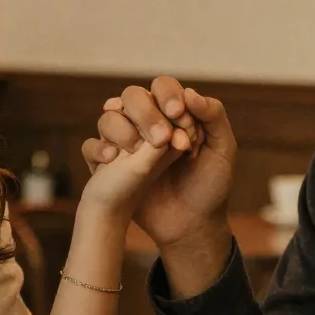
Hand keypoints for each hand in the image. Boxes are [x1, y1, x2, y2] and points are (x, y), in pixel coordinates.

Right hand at [81, 78, 236, 248]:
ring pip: (109, 117)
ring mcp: (127, 144)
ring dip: (122, 128)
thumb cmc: (211, 187)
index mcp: (174, 115)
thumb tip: (188, 92)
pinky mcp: (111, 166)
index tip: (179, 115)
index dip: (167, 96)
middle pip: (132, 97)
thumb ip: (214, 117)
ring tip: (139, 150)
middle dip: (145, 111)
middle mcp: (147, 124)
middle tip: (162, 137)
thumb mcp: (223, 150)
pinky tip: (113, 158)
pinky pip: (92, 148)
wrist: (192, 226)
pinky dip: (98, 149)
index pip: (162, 87)